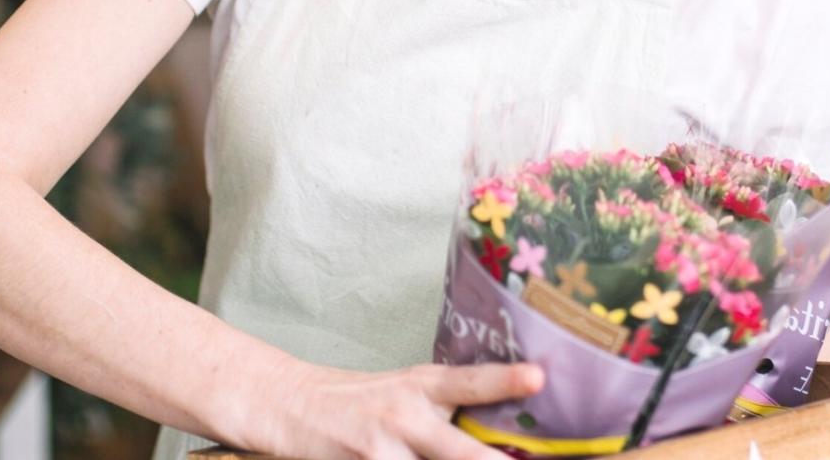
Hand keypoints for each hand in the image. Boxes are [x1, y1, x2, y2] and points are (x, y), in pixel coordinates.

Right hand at [232, 357, 544, 459]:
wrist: (290, 405)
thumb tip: (501, 441)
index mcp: (424, 387)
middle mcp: (405, 415)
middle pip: (459, 453)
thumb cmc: (361, 402)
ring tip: (421, 456)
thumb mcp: (407, 392)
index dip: (505, 381)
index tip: (539, 377)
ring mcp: (381, 450)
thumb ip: (448, 411)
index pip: (470, 383)